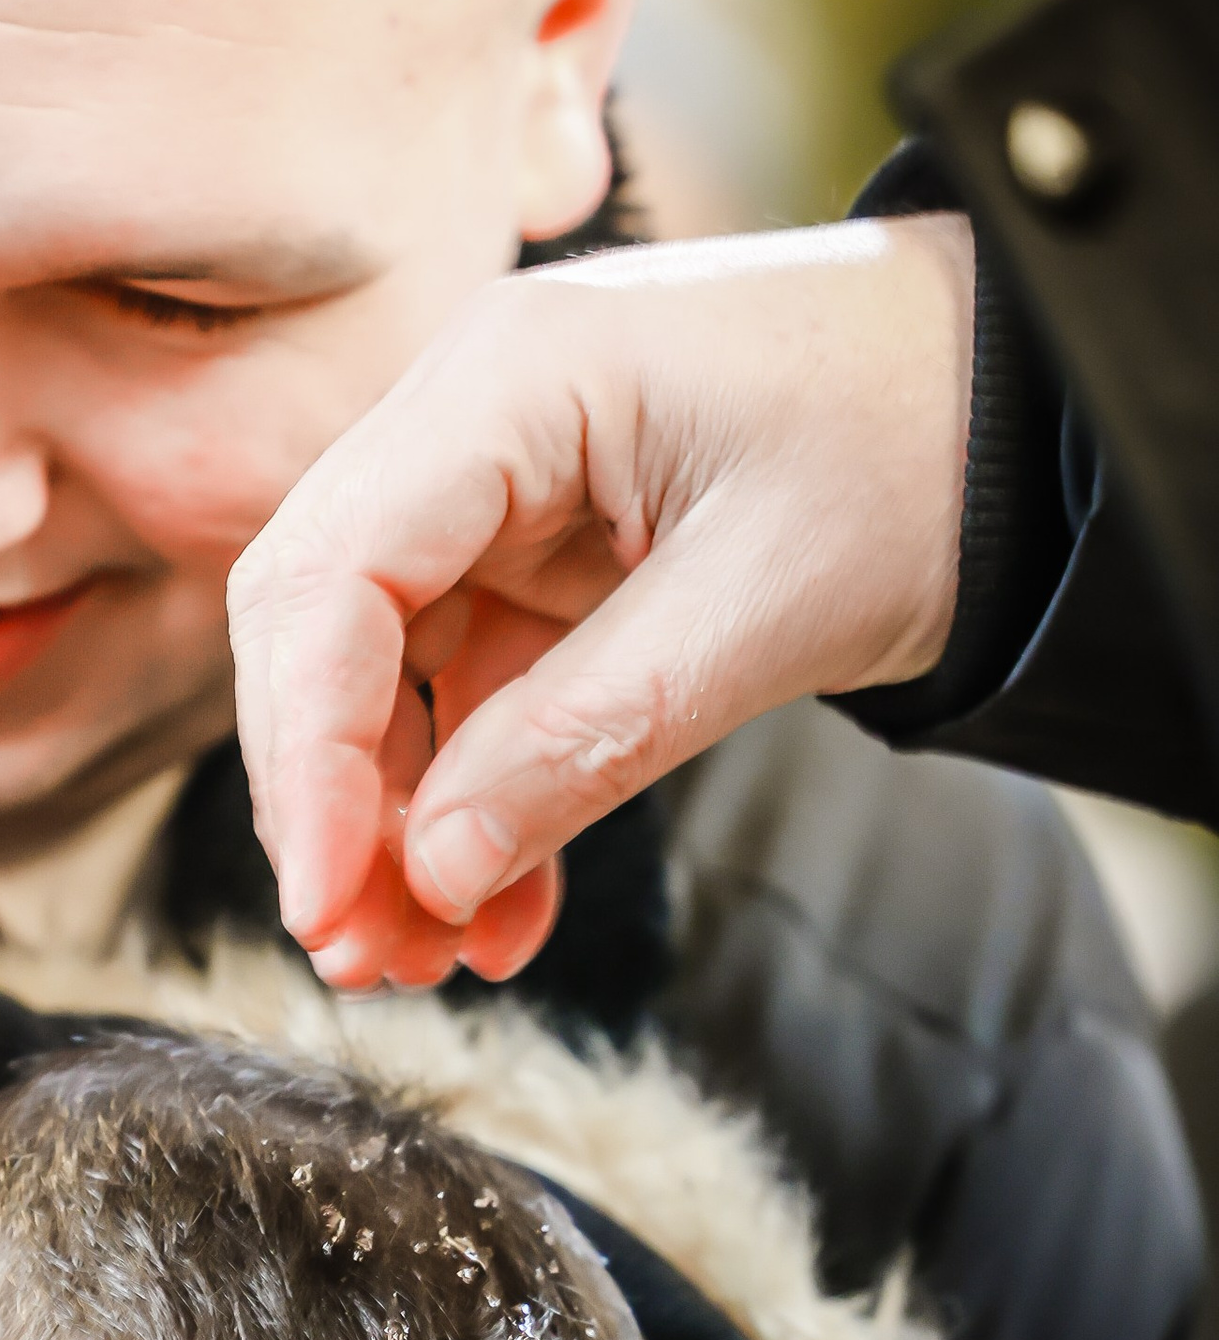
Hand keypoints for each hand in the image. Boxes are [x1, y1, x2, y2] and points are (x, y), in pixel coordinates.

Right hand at [228, 211, 978, 986]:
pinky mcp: (543, 559)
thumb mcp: (763, 608)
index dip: (307, 759)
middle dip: (335, 806)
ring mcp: (503, 490)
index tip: (326, 903)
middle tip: (365, 956)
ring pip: (381, 680)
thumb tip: (433, 872)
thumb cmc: (925, 445)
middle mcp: (473, 420)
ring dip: (399, 829)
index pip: (327, 580)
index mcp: (509, 380)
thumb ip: (583, 739)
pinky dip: (476, 808)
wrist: (1032, 408)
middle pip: (321, 629)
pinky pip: (469, 698)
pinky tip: (501, 911)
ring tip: (438, 959)